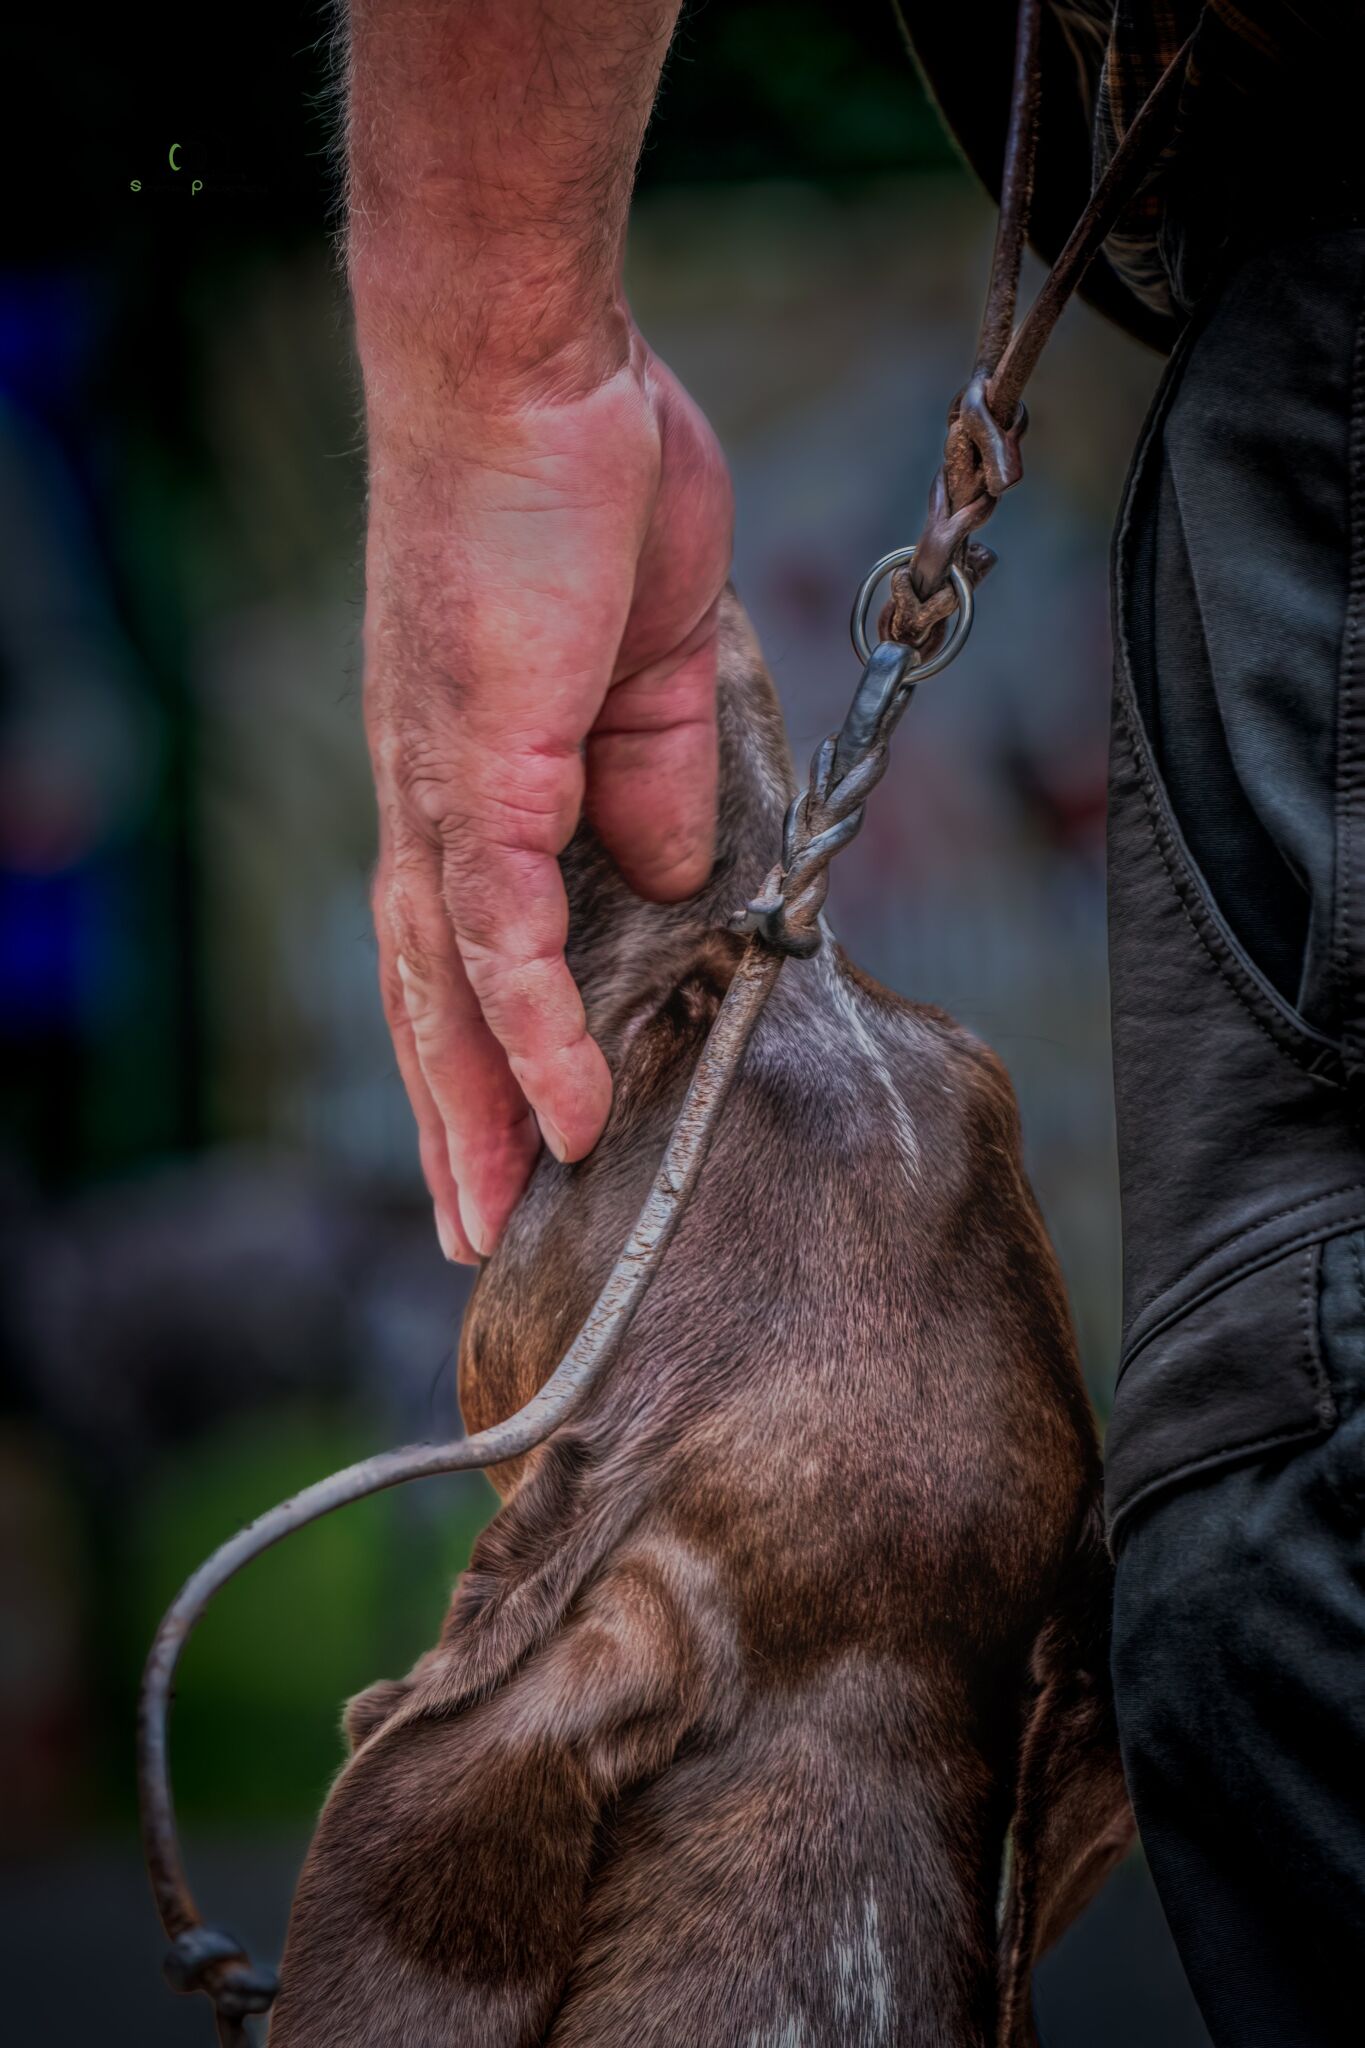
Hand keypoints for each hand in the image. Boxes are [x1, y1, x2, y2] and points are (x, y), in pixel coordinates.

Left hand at [365, 332, 733, 1261]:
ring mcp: (449, 793)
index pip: (468, 940)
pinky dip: (534, 1033)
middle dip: (454, 1116)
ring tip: (493, 1221)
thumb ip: (656, 773)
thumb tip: (675, 878)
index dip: (484, 1042)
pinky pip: (506, 935)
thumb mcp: (656, 662)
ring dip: (473, 1114)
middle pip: (432, 994)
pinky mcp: (481, 773)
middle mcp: (437, 802)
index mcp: (477, 774)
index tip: (514, 1128)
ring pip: (447, 992)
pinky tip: (570, 1118)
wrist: (528, 363)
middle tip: (474, 1227)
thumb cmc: (587, 483)